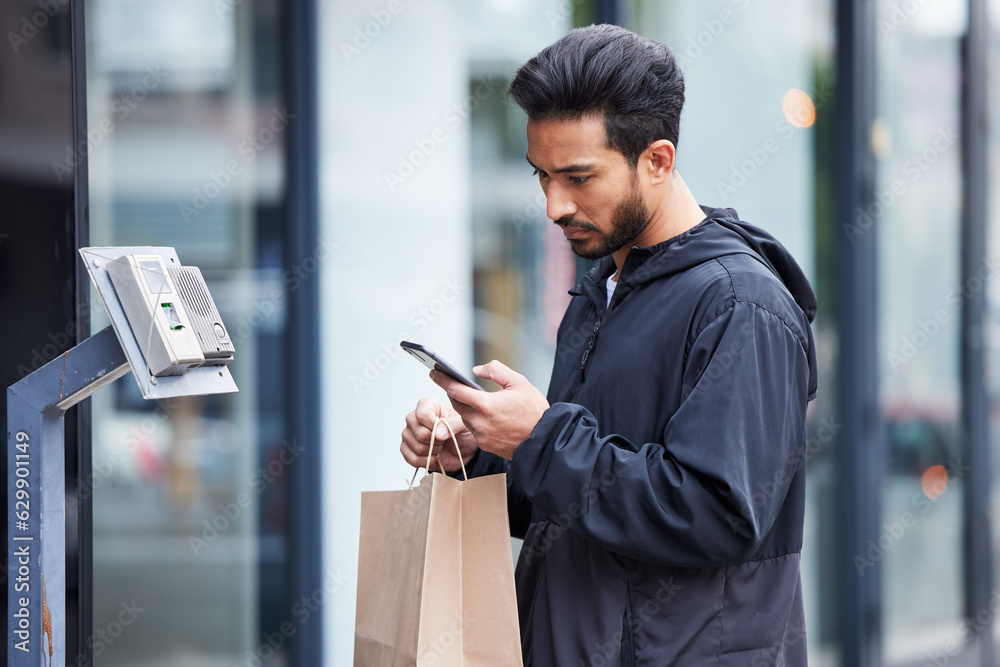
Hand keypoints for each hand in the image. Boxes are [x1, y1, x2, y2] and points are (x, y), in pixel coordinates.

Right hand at [400, 398, 478, 472]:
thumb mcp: (463, 424)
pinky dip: (426, 462)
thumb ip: (453, 425)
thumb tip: (438, 434)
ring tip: (440, 447)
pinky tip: (434, 457)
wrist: (462, 448)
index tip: (445, 430)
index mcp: (427, 405)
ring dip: (432, 451)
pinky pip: (411, 459)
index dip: (434, 426)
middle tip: (445, 440)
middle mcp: (414, 418)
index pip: (422, 414)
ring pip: (416, 447)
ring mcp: (408, 434)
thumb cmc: (462, 431)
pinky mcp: (407, 449)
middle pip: (419, 433)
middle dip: (436, 441)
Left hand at [432, 360, 548, 459]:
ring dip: (463, 406)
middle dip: (451, 391)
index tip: (433, 372)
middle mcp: (480, 422)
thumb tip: (476, 370)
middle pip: (456, 404)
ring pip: (464, 416)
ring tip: (465, 395)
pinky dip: (473, 418)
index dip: (442, 380)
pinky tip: (480, 412)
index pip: (455, 390)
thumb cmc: (534, 411)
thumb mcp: (519, 382)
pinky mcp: (485, 445)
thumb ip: (495, 370)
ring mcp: (481, 436)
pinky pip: (473, 428)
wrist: (544, 440)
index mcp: (486, 405)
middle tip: (448, 380)